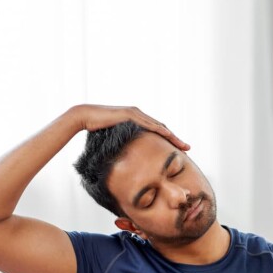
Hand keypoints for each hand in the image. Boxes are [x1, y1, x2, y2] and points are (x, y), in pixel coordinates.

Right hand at [69, 104, 189, 150]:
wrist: (85, 117)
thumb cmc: (95, 129)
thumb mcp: (113, 139)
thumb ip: (122, 144)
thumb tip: (125, 158)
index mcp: (137, 120)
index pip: (157, 131)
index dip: (169, 140)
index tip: (179, 150)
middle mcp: (139, 114)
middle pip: (162, 128)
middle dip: (176, 139)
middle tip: (188, 148)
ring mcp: (136, 113)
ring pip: (159, 126)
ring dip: (173, 136)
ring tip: (183, 146)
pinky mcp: (130, 114)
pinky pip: (148, 124)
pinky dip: (160, 130)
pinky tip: (169, 136)